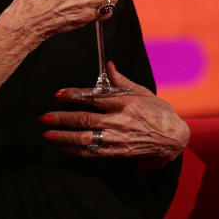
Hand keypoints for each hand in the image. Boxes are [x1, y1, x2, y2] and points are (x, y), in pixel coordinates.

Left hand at [42, 63, 189, 168]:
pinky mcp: (118, 153)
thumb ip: (122, 81)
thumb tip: (109, 66)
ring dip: (63, 137)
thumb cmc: (160, 112)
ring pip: (85, 138)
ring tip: (47, 134)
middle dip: (61, 118)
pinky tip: (63, 148)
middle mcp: (120, 121)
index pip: (94, 98)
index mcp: (126, 102)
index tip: (59, 94)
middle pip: (85, 119)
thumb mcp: (142, 92)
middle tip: (43, 117)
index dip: (74, 96)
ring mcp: (118, 139)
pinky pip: (92, 153)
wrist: (174, 137)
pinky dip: (76, 151)